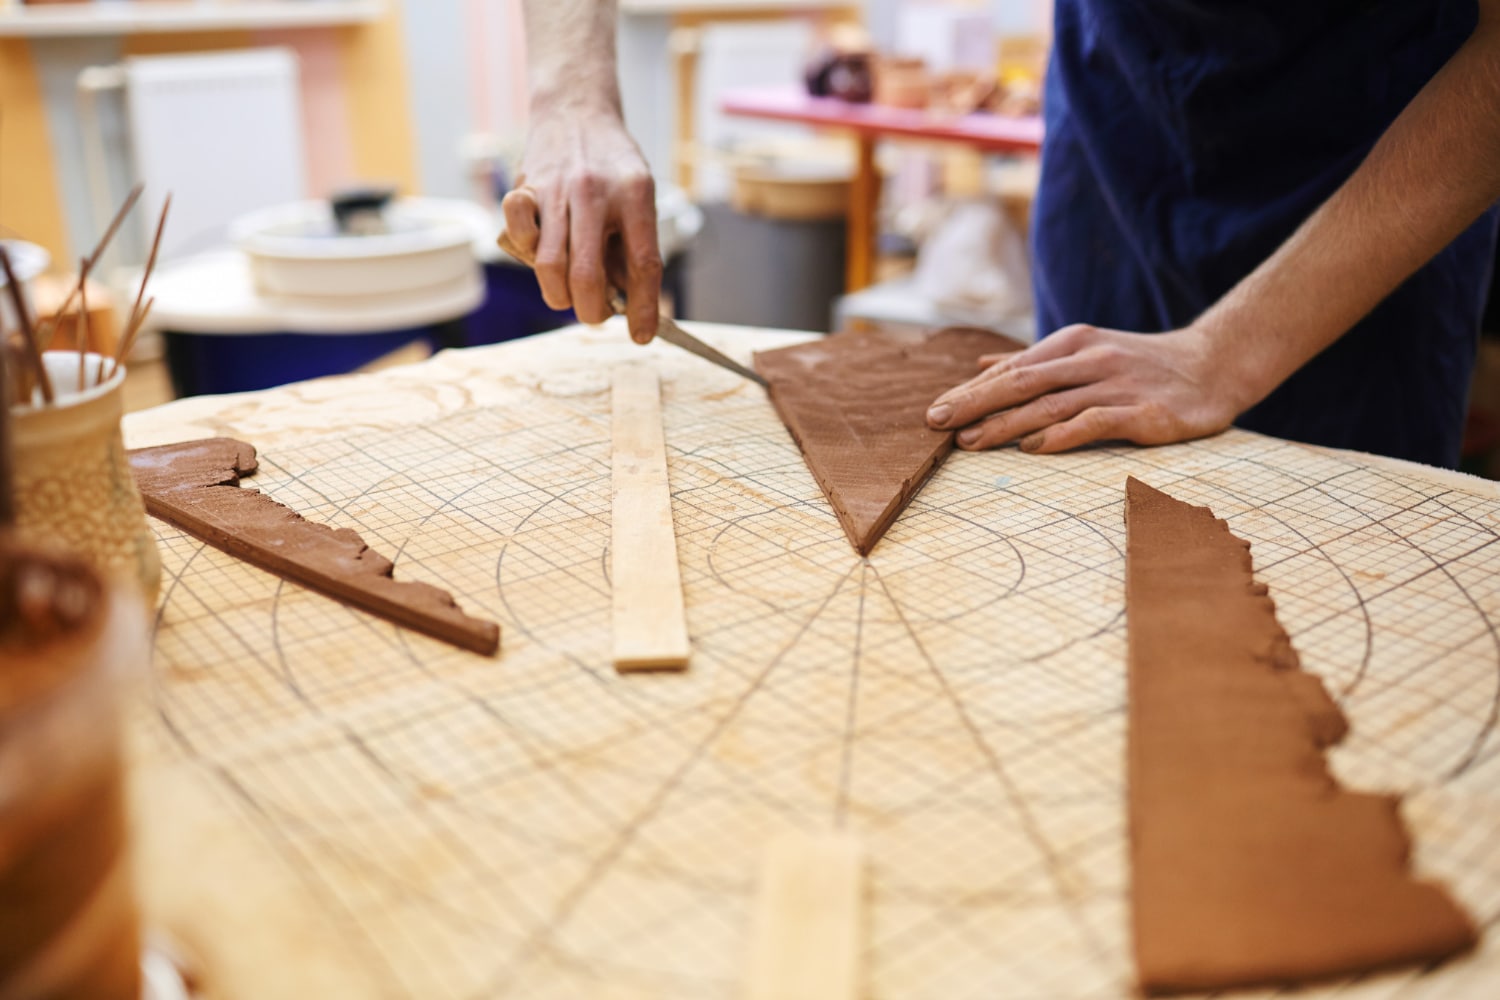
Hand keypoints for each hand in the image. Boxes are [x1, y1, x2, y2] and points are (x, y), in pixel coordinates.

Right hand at [502, 109, 661, 343]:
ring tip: (568, 296)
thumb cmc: (612, 163)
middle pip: (588, 275)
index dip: (643, 308)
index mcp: (635, 195)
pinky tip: (541, 251)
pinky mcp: (525, 187)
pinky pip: (518, 234)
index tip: (642, 335)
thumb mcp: (639, 194)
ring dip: (559, 295)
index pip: (642, 265)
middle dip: (591, 311)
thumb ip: (633, 243)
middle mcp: (595, 192)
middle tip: (595, 315)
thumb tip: (627, 303)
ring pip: (551, 265)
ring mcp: (556, 189)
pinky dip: (528, 253)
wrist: (576, 109)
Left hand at [924, 324, 1246, 453]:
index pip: (1012, 368)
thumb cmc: (1142, 364)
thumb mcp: (1086, 351)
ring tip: (970, 443)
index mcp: (1073, 343)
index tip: (935, 410)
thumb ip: (1035, 362)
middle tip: (936, 422)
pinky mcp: (1144, 413)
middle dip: (975, 403)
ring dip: (1006, 424)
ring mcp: (1118, 384)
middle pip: (1022, 381)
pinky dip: (1060, 435)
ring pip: (1051, 404)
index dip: (971, 390)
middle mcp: (1091, 359)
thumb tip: (981, 364)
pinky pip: (1094, 422)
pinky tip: (1032, 448)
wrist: (1216, 365)